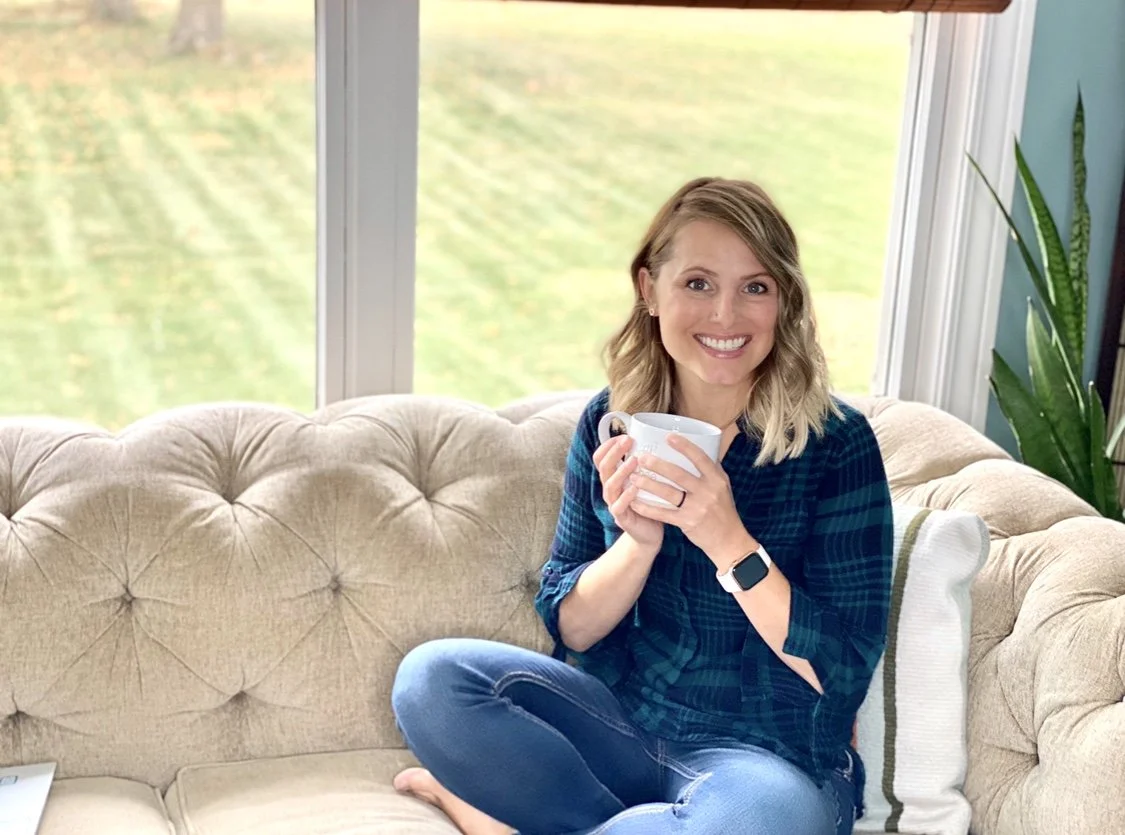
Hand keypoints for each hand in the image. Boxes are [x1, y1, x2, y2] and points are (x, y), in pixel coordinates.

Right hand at [593, 435, 663, 551]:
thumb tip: (658, 439)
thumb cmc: (649, 504)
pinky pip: (619, 506)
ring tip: (634, 460)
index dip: (608, 446)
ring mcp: (614, 504)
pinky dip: (627, 496)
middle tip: (627, 440)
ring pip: (610, 486)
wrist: (649, 534)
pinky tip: (636, 487)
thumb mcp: (644, 481)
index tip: (624, 435)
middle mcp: (610, 490)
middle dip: (614, 452)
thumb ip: (644, 465)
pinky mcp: (622, 518)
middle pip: (604, 468)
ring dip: (621, 471)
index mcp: (613, 479)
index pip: (601, 458)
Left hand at [629, 434, 753, 567]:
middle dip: (657, 465)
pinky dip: (647, 508)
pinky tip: (635, 502)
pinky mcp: (687, 522)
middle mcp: (708, 491)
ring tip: (633, 477)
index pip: (700, 458)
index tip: (668, 437)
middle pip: (679, 474)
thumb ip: (711, 470)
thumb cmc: (724, 510)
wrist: (729, 540)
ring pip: (668, 493)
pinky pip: (663, 513)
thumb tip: (698, 448)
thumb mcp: (723, 487)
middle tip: (641, 458)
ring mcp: (697, 508)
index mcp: (717, 479)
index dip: (684, 446)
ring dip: (648, 484)